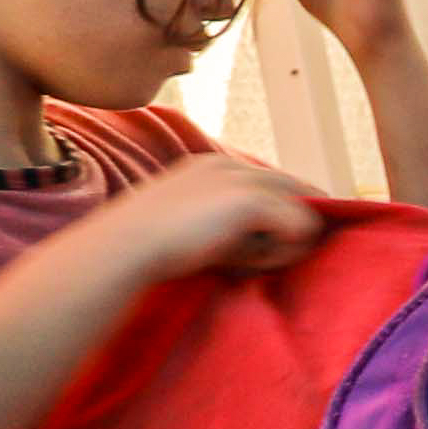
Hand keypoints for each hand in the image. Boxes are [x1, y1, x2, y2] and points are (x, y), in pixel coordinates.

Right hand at [96, 147, 324, 283]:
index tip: (269, 247)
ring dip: (286, 246)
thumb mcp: (199, 227)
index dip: (285, 217)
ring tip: (245, 262)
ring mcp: (242, 179)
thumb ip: (237, 226)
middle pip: (298, 194)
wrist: (123, 247)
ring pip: (304, 214)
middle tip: (255, 260)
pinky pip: (302, 228)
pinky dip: (284, 252)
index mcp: (215, 167)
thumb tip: (291, 237)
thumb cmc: (154, 248)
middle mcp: (232, 165)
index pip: (277, 184)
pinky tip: (249, 263)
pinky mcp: (250, 200)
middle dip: (292, 230)